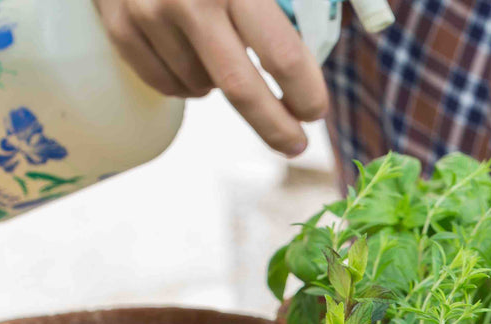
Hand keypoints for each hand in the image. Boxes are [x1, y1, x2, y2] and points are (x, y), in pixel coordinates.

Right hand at [92, 0, 328, 155]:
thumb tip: (374, 22)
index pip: (283, 56)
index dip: (306, 94)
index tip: (315, 111)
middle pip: (240, 88)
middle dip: (275, 127)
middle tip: (295, 144)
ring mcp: (147, 11)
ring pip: (201, 87)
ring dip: (223, 87)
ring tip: (227, 59)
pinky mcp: (116, 23)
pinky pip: (165, 83)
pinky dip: (187, 83)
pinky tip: (193, 57)